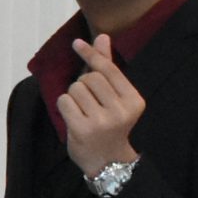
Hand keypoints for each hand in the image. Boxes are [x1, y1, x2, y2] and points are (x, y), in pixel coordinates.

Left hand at [60, 33, 144, 174]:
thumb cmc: (109, 123)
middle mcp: (121, 110)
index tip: (77, 42)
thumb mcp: (114, 96)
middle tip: (89, 102)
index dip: (91, 54)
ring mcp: (102, 121)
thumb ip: (108, 67)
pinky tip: (74, 117)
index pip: (108, 69)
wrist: (107, 161)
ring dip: (73, 96)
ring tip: (83, 111)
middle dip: (83, 85)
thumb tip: (102, 36)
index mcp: (134, 100)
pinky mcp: (83, 129)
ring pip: (75, 89)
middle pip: (89, 78)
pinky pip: (64, 101)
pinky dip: (64, 106)